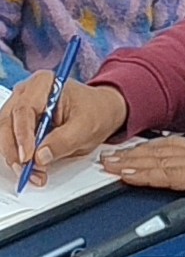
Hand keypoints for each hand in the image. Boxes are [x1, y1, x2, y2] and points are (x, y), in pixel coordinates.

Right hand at [0, 73, 127, 184]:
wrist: (102, 111)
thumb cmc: (96, 111)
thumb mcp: (87, 127)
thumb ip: (64, 141)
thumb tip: (41, 156)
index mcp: (45, 83)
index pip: (24, 109)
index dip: (22, 135)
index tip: (27, 156)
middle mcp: (27, 92)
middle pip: (7, 121)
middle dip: (14, 149)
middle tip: (26, 170)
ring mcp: (21, 107)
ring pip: (5, 133)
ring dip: (15, 156)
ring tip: (32, 173)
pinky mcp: (21, 122)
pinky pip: (11, 140)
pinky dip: (19, 156)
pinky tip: (31, 168)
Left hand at [100, 135, 184, 224]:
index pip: (173, 148)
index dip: (147, 151)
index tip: (126, 155)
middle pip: (162, 149)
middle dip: (132, 153)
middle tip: (107, 157)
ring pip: (162, 158)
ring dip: (133, 162)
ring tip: (111, 166)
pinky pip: (171, 173)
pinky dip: (148, 173)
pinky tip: (131, 176)